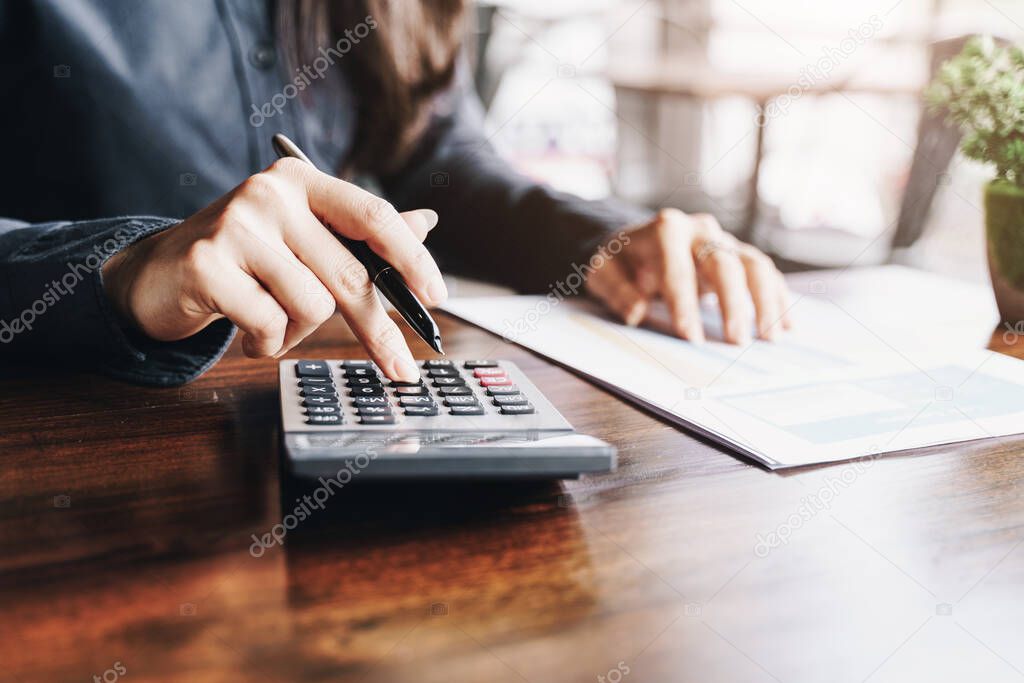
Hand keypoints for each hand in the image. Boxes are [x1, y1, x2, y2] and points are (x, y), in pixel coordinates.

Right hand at [101, 157, 446, 381]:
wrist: (157, 274)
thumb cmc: (244, 260)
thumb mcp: (304, 240)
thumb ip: (361, 236)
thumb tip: (426, 222)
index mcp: (301, 181)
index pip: (373, 216)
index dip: (412, 258)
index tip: (437, 297)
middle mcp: (270, 193)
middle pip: (349, 273)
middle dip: (377, 330)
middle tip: (401, 369)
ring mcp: (235, 225)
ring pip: (312, 305)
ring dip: (296, 332)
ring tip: (268, 319)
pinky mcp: (207, 264)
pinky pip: (269, 324)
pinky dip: (266, 342)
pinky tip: (245, 328)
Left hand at [585, 209, 790, 343]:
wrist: (634, 242)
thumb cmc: (620, 261)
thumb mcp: (602, 273)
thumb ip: (617, 290)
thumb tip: (636, 311)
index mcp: (664, 231)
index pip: (678, 271)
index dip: (685, 305)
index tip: (692, 338)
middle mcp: (699, 230)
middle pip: (724, 263)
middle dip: (732, 303)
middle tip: (736, 340)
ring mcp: (722, 240)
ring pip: (753, 264)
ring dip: (765, 301)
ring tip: (770, 336)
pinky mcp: (737, 253)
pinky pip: (764, 272)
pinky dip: (776, 297)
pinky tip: (785, 325)